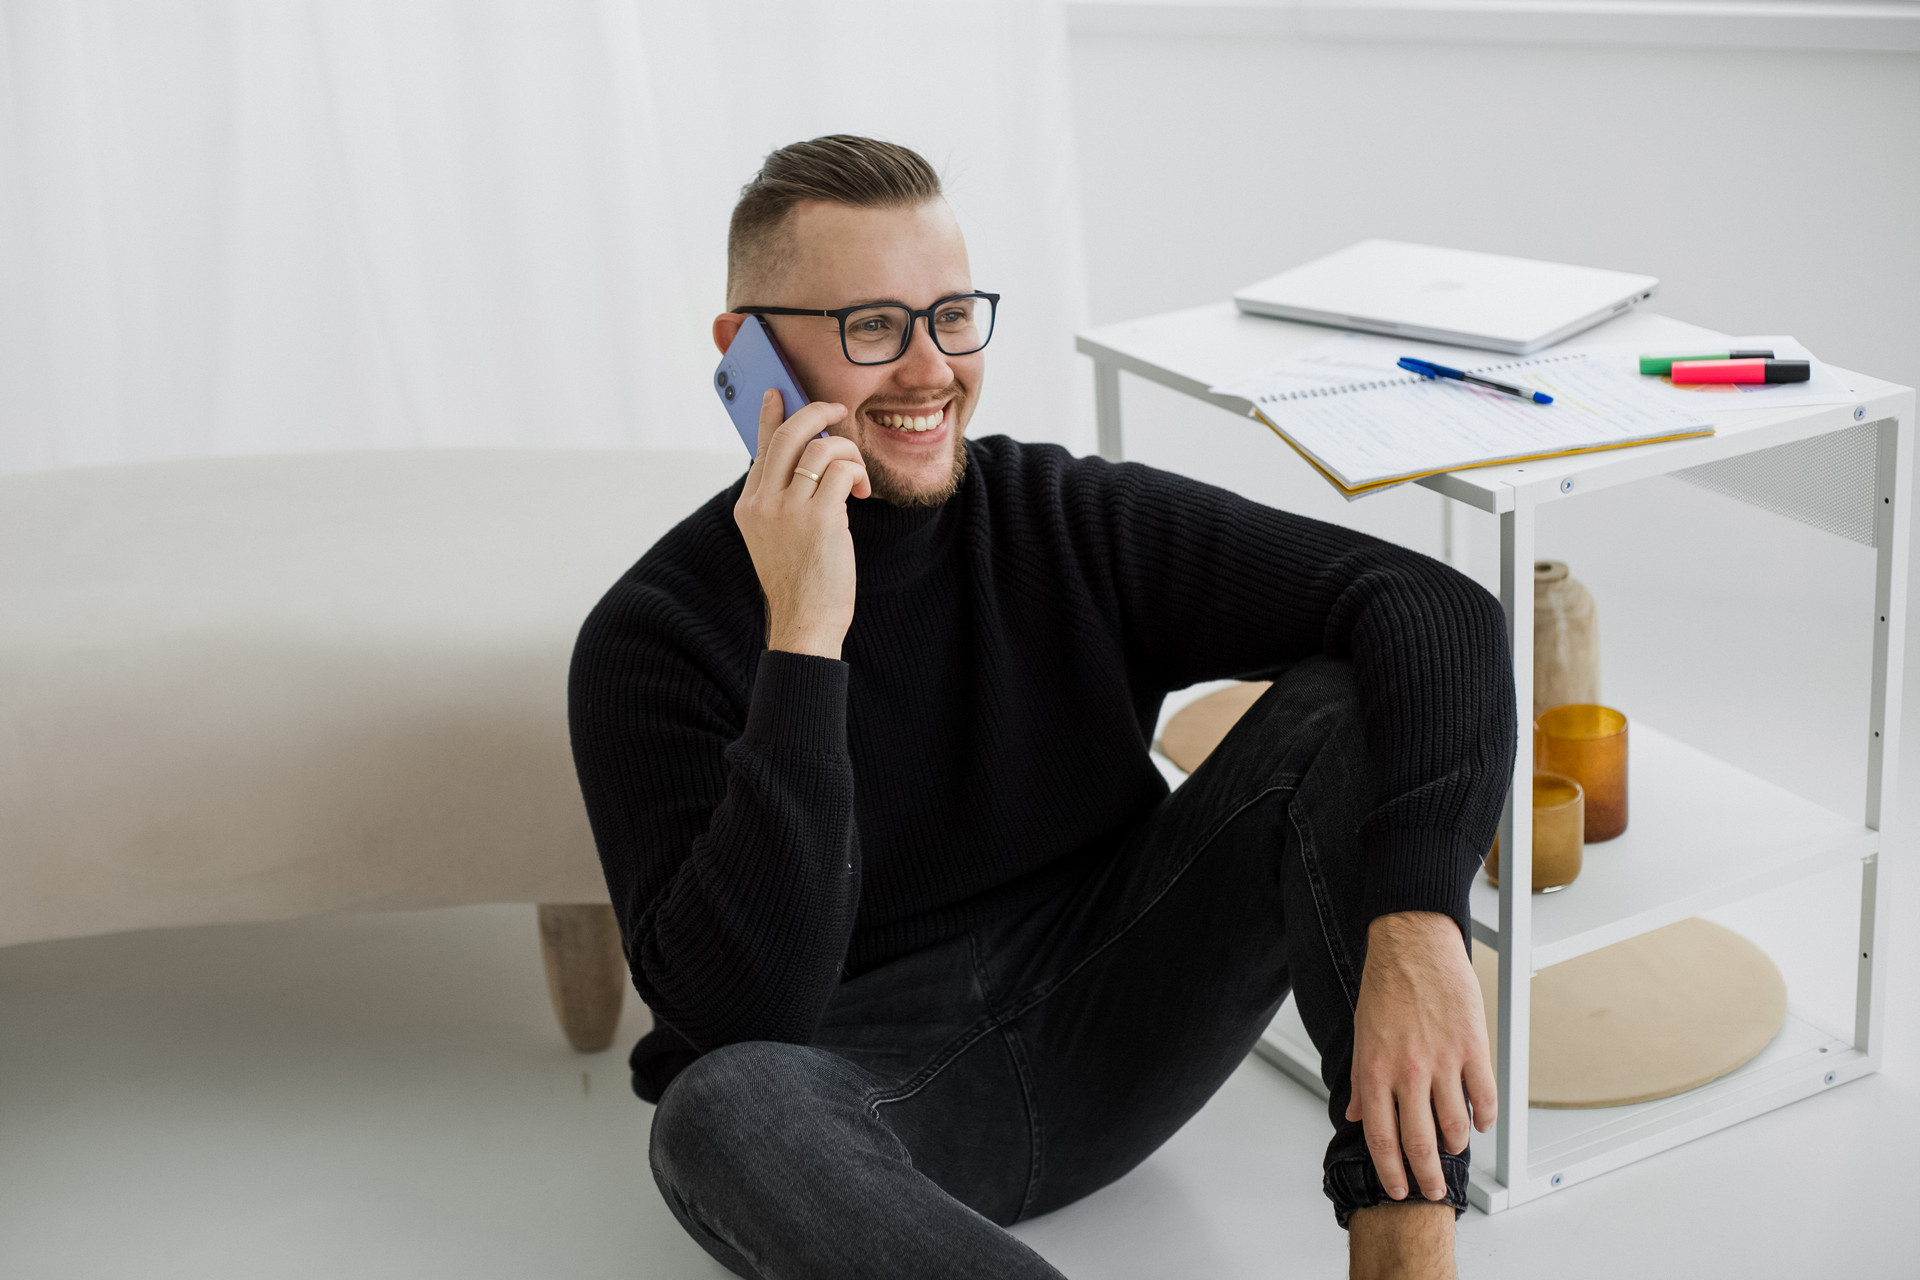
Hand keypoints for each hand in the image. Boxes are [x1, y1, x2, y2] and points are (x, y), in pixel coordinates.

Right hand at [733, 389, 871, 659]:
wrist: (804, 622)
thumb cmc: (798, 582)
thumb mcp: (776, 537)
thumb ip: (782, 500)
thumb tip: (809, 459)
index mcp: (748, 505)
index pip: (760, 446)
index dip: (772, 415)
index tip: (780, 393)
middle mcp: (762, 502)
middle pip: (788, 434)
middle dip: (817, 412)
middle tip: (838, 411)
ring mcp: (788, 508)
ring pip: (822, 448)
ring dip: (849, 453)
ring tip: (858, 477)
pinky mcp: (819, 516)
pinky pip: (843, 470)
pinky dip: (858, 473)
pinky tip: (863, 492)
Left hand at [1345, 910, 1497, 1203]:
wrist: (1413, 945)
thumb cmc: (1385, 985)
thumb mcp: (1360, 1036)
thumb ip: (1362, 1080)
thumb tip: (1356, 1113)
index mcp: (1376, 1070)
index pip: (1381, 1138)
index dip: (1391, 1171)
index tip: (1398, 1189)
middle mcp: (1408, 1071)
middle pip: (1420, 1142)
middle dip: (1426, 1176)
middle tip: (1432, 1190)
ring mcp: (1443, 1061)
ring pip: (1455, 1125)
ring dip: (1456, 1146)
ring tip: (1454, 1150)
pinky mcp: (1473, 1048)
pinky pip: (1484, 1097)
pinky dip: (1484, 1117)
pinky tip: (1480, 1122)